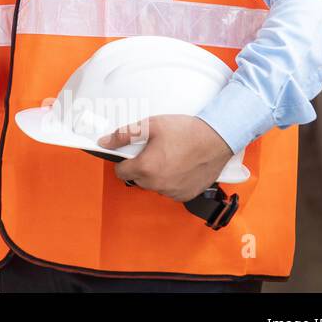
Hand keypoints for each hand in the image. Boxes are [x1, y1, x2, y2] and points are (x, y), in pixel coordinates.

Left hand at [97, 114, 233, 201]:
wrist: (216, 139)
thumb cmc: (185, 131)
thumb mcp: (150, 126)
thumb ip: (124, 135)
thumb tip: (105, 142)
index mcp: (146, 168)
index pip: (121, 172)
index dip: (123, 161)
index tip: (132, 154)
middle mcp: (158, 185)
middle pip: (137, 179)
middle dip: (141, 167)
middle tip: (154, 151)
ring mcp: (173, 192)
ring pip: (154, 186)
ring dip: (156, 175)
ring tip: (169, 157)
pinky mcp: (186, 195)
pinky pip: (170, 191)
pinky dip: (171, 182)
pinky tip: (179, 167)